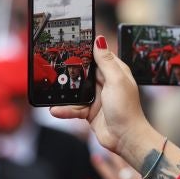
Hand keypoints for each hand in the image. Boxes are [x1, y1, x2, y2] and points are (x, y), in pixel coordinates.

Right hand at [50, 36, 158, 168]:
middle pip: (83, 72)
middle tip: (55, 68)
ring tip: (52, 93)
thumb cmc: (127, 109)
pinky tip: (56, 109)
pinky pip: (73, 107)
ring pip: (76, 91)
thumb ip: (106, 61)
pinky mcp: (89, 111)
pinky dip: (65, 109)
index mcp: (114, 72)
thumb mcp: (116, 81)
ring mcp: (96, 97)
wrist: (125, 138)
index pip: (98, 56)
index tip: (70, 44)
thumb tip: (99, 40)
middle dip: (70, 72)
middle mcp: (105, 83)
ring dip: (65, 94)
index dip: (85, 50)